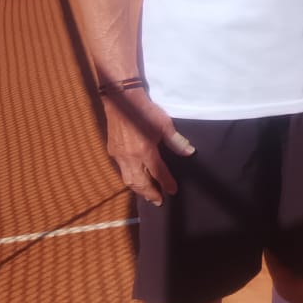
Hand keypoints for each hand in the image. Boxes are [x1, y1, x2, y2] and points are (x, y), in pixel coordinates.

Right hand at [103, 91, 194, 205]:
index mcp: (145, 151)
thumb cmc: (146, 111)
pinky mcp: (113, 151)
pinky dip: (131, 180)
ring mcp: (119, 156)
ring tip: (148, 195)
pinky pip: (122, 172)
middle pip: (140, 182)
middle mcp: (130, 157)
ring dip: (139, 190)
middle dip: (150, 193)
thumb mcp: (164, 125)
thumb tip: (190, 153)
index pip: (158, 173)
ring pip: (128, 179)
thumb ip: (176, 141)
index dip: (167, 183)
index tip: (173, 192)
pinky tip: (137, 181)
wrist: (121, 100)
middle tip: (159, 202)